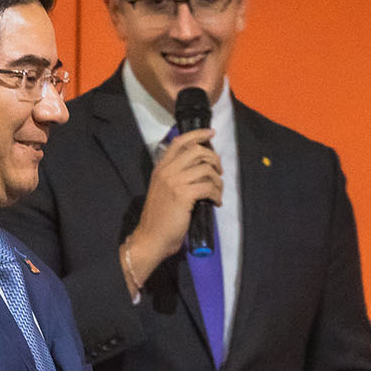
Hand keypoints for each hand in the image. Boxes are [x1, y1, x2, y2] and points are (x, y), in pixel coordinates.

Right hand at [123, 128, 221, 283]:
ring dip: (218, 181)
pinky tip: (216, 203)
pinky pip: (209, 187)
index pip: (180, 142)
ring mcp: (174, 182)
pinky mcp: (184, 195)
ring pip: (206, 169)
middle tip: (219, 172)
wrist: (151, 238)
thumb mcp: (163, 190)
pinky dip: (217, 195)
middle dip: (214, 159)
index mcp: (161, 168)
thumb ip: (176, 176)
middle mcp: (167, 171)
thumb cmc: (159, 218)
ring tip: (217, 192)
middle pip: (197, 151)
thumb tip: (200, 167)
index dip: (197, 134)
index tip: (211, 133)